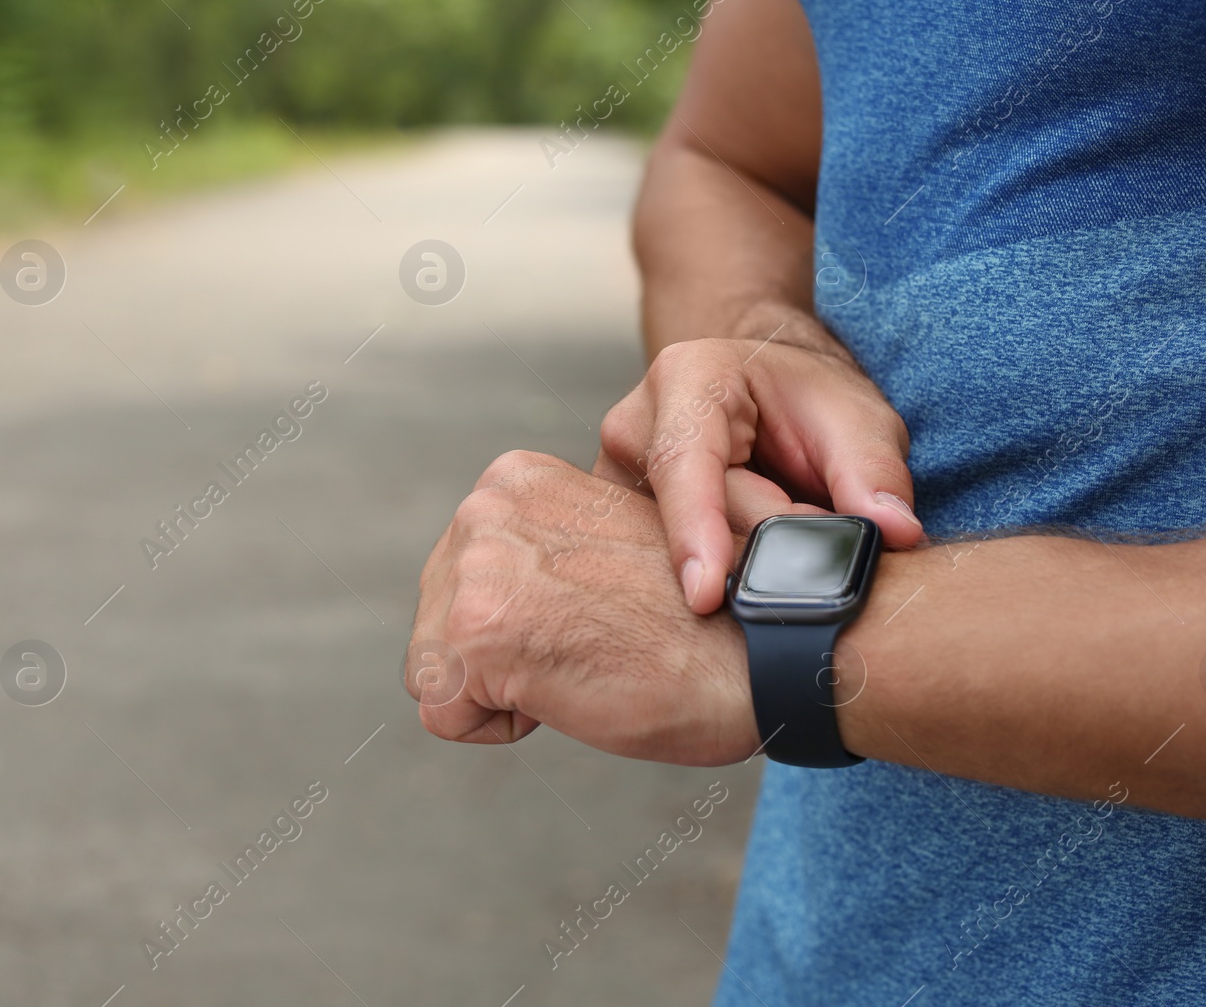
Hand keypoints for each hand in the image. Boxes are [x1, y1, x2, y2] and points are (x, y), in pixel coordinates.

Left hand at [405, 450, 828, 764]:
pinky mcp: (478, 631)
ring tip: (587, 665)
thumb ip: (544, 550)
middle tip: (596, 648)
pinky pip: (445, 716)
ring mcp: (477, 565)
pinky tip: (574, 692)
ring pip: (435, 671)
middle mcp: (484, 506)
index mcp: (514, 479)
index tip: (598, 618)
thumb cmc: (710, 612)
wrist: (770, 642)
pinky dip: (502, 728)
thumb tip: (506, 591)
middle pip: (436, 623)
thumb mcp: (604, 548)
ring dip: (504, 692)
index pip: (462, 580)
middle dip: (503, 657)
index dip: (525, 623)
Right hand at [593, 330, 921, 614]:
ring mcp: (618, 481)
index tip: (706, 596)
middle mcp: (634, 427)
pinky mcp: (620, 526)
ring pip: (670, 554)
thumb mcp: (857, 418)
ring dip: (738, 563)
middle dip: (757, 550)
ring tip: (788, 524)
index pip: (683, 464)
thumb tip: (896, 532)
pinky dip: (717, 575)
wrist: (768, 392)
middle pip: (689, 521)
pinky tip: (750, 557)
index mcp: (686, 380)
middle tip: (821, 529)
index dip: (695, 531)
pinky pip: (661, 569)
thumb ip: (875, 472)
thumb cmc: (807, 400)